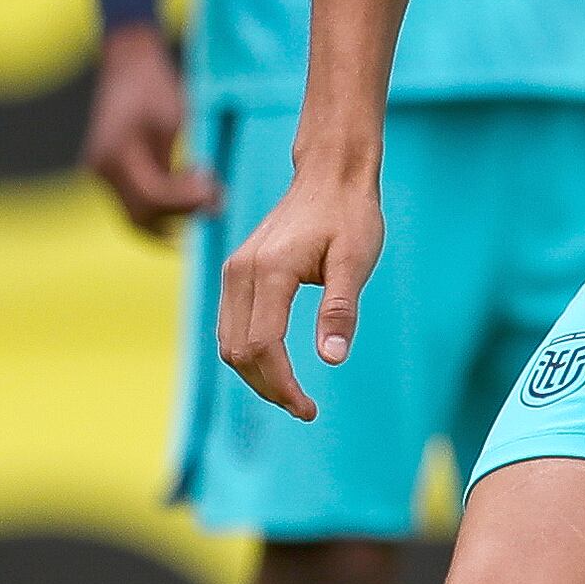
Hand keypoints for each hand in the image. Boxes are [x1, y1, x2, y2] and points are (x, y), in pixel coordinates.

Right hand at [81, 21, 216, 238]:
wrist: (128, 61)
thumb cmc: (155, 85)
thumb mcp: (175, 122)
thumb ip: (184, 166)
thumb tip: (208, 200)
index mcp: (117, 153)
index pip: (152, 196)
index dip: (187, 200)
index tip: (213, 189)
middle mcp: (101, 168)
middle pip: (141, 216)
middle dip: (180, 215)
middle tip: (212, 198)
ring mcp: (99, 172)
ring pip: (136, 215)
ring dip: (171, 213)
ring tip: (201, 190)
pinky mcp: (106, 171)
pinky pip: (133, 201)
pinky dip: (160, 205)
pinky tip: (185, 188)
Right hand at [216, 161, 382, 421]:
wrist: (329, 174)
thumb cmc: (349, 215)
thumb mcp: (356, 262)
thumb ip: (342, 310)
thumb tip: (332, 360)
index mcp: (269, 271)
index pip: (262, 347)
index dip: (283, 386)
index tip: (310, 409)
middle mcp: (240, 272)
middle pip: (239, 351)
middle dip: (269, 387)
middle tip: (306, 408)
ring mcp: (233, 271)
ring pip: (228, 342)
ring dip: (256, 375)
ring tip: (294, 394)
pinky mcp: (236, 272)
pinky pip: (230, 326)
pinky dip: (249, 354)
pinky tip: (277, 366)